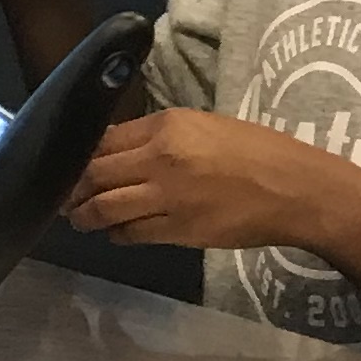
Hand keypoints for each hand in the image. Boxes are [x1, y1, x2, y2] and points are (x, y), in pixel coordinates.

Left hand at [67, 108, 357, 252]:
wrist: (297, 189)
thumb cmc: (256, 151)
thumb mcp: (203, 126)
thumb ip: (158, 136)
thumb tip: (115, 149)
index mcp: (167, 126)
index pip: (103, 140)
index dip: (79, 155)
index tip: (69, 164)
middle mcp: (160, 159)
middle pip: (95, 174)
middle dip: (74, 188)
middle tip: (64, 196)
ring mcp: (169, 197)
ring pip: (106, 208)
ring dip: (86, 215)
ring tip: (80, 218)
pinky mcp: (180, 230)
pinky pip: (132, 234)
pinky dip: (117, 233)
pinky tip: (116, 231)